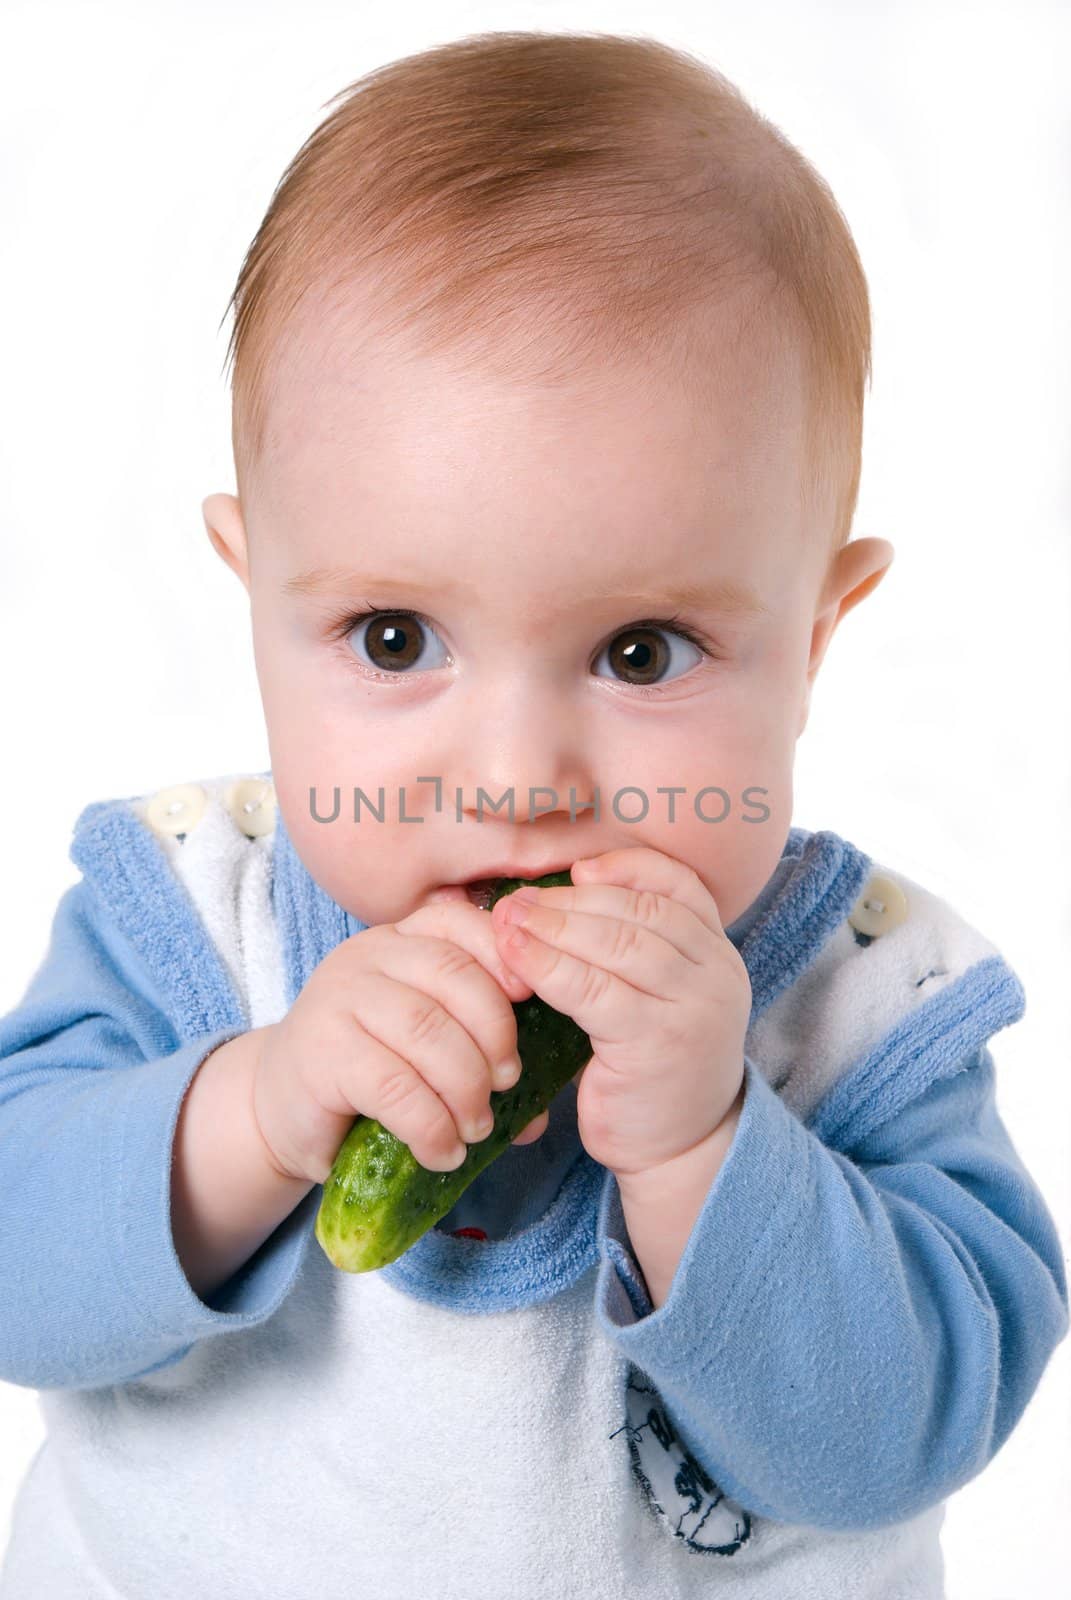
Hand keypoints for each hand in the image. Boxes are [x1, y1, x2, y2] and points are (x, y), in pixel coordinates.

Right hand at [251, 899, 544, 1185]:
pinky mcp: (320, 1053)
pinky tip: (442, 1151)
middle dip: (494, 1037)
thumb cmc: (369, 1075)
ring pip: (427, 1032)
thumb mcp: (430, 1052)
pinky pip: (394, 1086)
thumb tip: (540, 1113)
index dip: (505, 958)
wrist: (283, 1109)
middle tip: (506, 1085)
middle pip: (453, 977)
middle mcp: (368, 957)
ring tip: (475, 1127)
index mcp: (402, 940)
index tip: (533, 1000)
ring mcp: (338, 999)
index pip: (462, 926)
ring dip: (466, 1088)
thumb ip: (484, 1062)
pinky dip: (431, 1126)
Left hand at [492, 846, 749, 1179]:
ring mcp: (693, 1007)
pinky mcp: (658, 1041)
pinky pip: (593, 989)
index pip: (678, 885)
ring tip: (505, 921)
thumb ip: (628, 949)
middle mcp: (717, 974)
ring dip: (553, 926)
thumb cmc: (651, 1069)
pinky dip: (548, 966)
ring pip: (617, 942)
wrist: (680, 1151)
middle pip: (640, 909)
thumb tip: (551, 897)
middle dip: (570, 899)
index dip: (624, 868)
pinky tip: (514, 958)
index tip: (574, 868)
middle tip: (514, 899)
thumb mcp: (654, 999)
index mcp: (718, 954)